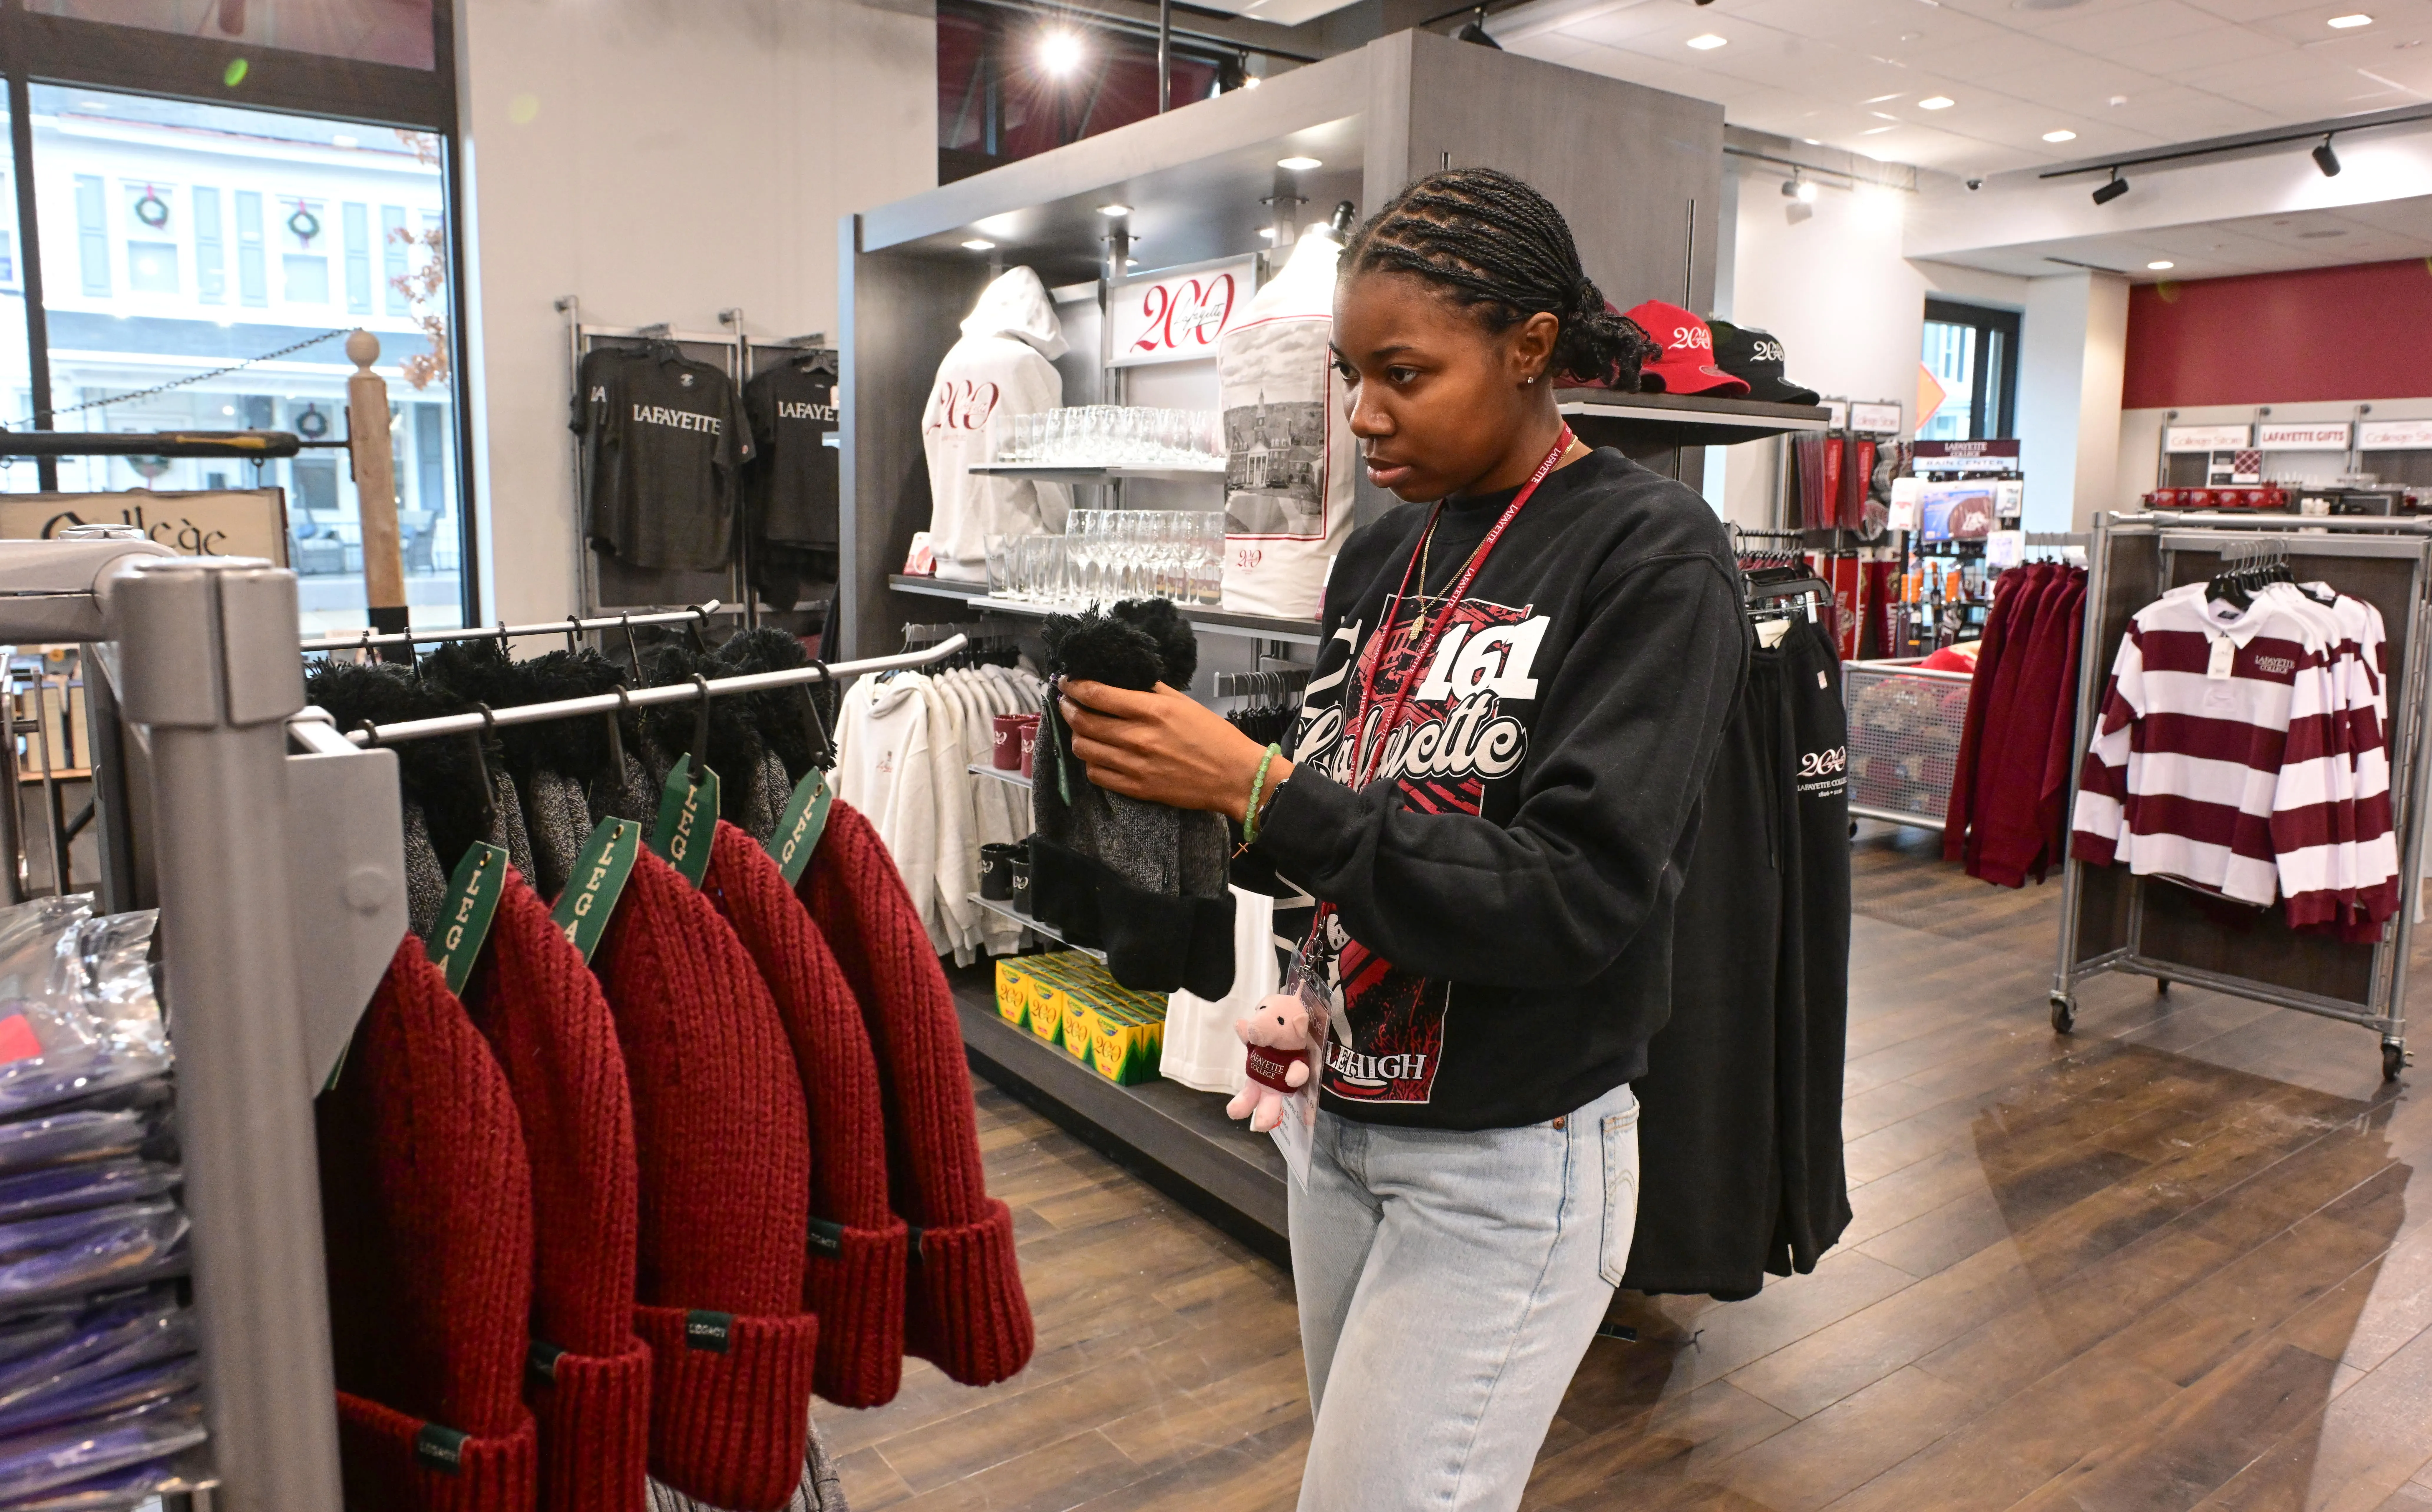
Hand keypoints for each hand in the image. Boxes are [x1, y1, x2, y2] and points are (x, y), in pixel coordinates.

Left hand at [1058, 680, 1293, 821]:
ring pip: (1085, 749)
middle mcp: (1138, 737)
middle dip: (1068, 708)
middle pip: (1084, 721)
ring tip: (1080, 728)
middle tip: (1066, 702)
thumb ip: (1153, 690)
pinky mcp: (1137, 789)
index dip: (1075, 686)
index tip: (1068, 681)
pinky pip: (1098, 776)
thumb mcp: (1185, 703)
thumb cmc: (1214, 737)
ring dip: (1076, 735)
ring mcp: (1135, 766)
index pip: (1098, 694)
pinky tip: (1097, 754)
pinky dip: (1091, 763)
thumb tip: (1126, 681)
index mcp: (1152, 711)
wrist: (1235, 777)